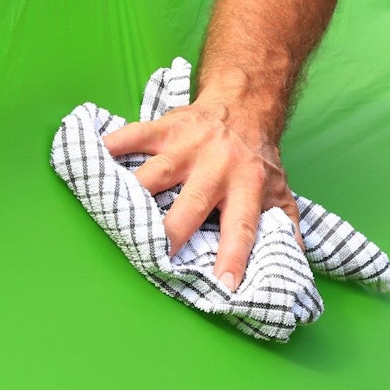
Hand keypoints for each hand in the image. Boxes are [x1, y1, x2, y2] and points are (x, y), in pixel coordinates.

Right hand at [102, 99, 301, 290]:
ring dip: (133, 197)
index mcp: (247, 186)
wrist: (244, 104)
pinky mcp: (165, 128)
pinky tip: (95, 158)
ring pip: (155, 174)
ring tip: (114, 219)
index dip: (233, 257)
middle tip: (155, 259)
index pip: (242, 228)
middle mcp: (217, 166)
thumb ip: (287, 229)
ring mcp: (188, 146)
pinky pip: (135, 135)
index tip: (225, 285)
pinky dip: (113, 145)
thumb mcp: (281, 192)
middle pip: (192, 204)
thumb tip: (295, 269)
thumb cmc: (256, 158)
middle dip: (172, 232)